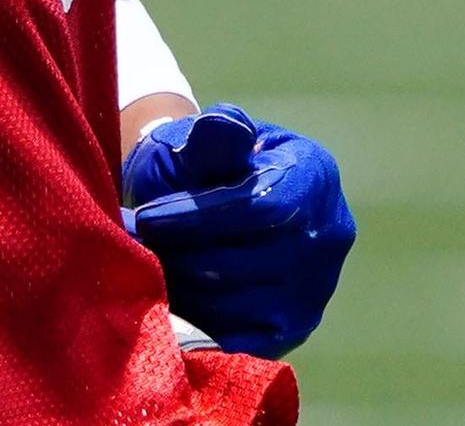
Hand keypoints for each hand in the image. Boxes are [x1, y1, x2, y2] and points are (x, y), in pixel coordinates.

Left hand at [122, 105, 353, 356]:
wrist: (204, 203)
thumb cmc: (197, 165)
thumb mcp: (200, 141)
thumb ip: (212, 137)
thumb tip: (223, 125)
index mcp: (315, 174)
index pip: (263, 208)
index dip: (198, 217)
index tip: (145, 218)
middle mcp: (330, 234)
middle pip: (249, 261)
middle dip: (181, 254)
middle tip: (133, 246)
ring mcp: (316, 288)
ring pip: (237, 304)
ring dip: (180, 289)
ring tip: (144, 267)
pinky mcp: (292, 329)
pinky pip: (237, 339)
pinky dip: (194, 322)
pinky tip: (164, 297)